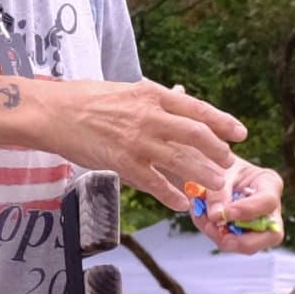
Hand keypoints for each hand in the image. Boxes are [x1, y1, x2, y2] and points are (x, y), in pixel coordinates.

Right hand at [50, 79, 244, 213]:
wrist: (54, 112)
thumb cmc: (86, 99)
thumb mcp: (126, 90)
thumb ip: (154, 99)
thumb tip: (180, 96)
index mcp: (152, 95)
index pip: (197, 109)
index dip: (223, 122)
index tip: (240, 132)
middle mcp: (150, 117)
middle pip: (197, 135)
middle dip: (218, 151)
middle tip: (229, 163)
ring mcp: (137, 142)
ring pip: (181, 161)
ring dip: (203, 176)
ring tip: (216, 186)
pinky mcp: (123, 163)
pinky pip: (155, 183)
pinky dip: (171, 194)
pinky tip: (181, 203)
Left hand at [194, 158, 282, 254]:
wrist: (210, 170)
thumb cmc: (219, 165)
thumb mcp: (218, 172)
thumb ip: (218, 193)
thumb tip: (216, 217)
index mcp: (269, 184)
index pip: (267, 201)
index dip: (248, 211)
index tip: (225, 213)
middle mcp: (270, 209)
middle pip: (272, 235)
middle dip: (245, 241)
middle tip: (222, 237)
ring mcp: (259, 225)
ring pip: (251, 246)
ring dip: (225, 240)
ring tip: (206, 224)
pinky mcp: (243, 235)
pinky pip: (232, 244)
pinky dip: (215, 236)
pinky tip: (204, 221)